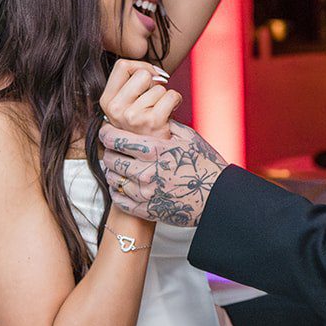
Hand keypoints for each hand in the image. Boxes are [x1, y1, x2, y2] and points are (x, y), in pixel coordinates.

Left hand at [98, 121, 226, 226]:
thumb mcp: (189, 137)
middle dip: (109, 151)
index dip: (106, 133)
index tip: (106, 131)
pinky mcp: (147, 210)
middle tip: (113, 148)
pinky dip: (117, 192)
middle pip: (111, 159)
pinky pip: (120, 201)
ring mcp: (146, 193)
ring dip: (113, 172)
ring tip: (118, 167)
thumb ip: (166, 126)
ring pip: (114, 180)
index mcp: (155, 150)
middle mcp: (147, 172)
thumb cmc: (206, 164)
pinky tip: (123, 185)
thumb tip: (149, 114)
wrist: (218, 197)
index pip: (117, 139)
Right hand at [99, 60, 178, 140]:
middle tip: (153, 99)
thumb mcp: (127, 104)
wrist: (153, 154)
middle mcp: (116, 109)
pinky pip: (171, 96)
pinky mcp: (152, 121)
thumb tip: (154, 70)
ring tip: (158, 111)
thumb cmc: (143, 124)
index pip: (122, 66)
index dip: (140, 66)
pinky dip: (175, 101)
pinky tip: (168, 114)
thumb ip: (132, 82)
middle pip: (142, 73)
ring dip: (164, 97)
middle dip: (154, 82)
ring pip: (159, 87)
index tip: (149, 77)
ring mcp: (133, 116)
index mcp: (107, 101)